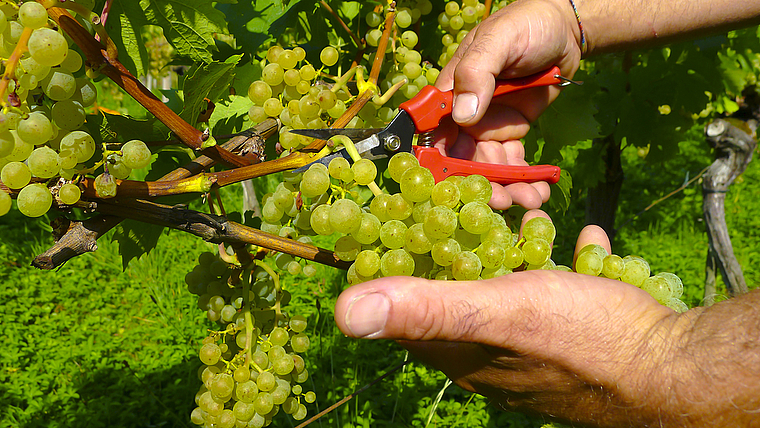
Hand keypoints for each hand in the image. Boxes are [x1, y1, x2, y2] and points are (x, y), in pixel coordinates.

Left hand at [334, 225, 681, 426]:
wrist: (668, 368)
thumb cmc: (579, 338)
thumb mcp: (496, 311)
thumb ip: (426, 307)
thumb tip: (344, 311)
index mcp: (457, 350)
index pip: (403, 310)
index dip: (389, 267)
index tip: (387, 222)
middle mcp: (484, 356)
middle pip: (452, 295)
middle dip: (452, 250)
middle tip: (457, 205)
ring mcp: (527, 350)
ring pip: (501, 294)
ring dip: (505, 256)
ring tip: (518, 219)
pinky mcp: (566, 340)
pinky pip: (547, 297)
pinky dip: (553, 266)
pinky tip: (572, 240)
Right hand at [432, 0, 582, 209]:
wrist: (565, 30)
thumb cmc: (526, 25)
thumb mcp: (498, 40)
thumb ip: (477, 72)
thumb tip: (463, 116)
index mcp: (450, 91)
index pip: (432, 130)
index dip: (435, 160)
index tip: (449, 186)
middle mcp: (464, 115)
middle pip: (460, 159)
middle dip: (477, 185)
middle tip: (500, 202)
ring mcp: (488, 127)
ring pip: (487, 167)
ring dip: (505, 188)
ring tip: (530, 201)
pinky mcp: (511, 134)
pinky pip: (513, 163)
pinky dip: (524, 180)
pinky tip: (539, 191)